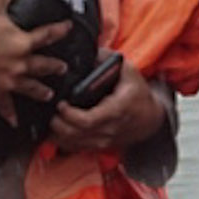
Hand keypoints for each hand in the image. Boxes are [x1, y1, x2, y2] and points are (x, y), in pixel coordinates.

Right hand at [0, 0, 60, 107]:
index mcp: (22, 43)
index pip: (47, 35)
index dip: (60, 30)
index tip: (68, 27)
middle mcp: (19, 65)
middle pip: (43, 66)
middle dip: (55, 67)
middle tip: (63, 68)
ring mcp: (7, 82)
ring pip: (30, 89)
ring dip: (41, 91)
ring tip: (49, 94)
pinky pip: (5, 106)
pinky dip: (9, 115)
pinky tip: (14, 123)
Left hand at [46, 60, 168, 159]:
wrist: (150, 118)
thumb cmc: (138, 94)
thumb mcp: (129, 71)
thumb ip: (107, 59)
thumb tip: (87, 50)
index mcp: (116, 110)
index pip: (88, 120)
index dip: (70, 114)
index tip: (61, 103)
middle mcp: (109, 129)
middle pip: (75, 133)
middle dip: (57, 123)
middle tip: (49, 110)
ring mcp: (103, 140)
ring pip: (72, 143)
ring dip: (56, 133)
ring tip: (48, 119)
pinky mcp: (98, 146)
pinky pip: (75, 148)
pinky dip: (61, 140)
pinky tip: (54, 130)